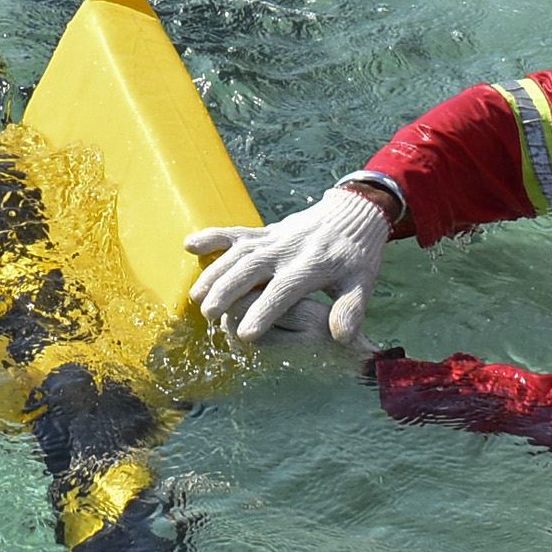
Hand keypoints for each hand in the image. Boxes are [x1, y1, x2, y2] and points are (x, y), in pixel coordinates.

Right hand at [188, 183, 393, 346]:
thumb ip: (351, 310)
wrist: (352, 214)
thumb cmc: (356, 256)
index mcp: (312, 266)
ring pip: (238, 253)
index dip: (265, 311)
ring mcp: (273, 238)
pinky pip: (235, 232)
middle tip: (210, 315)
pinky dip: (213, 237)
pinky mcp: (264, 231)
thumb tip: (343, 338)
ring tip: (197, 296)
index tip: (245, 334)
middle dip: (229, 290)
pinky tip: (190, 245)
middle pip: (252, 269)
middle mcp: (288, 249)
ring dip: (215, 272)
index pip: (284, 290)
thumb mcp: (362, 284)